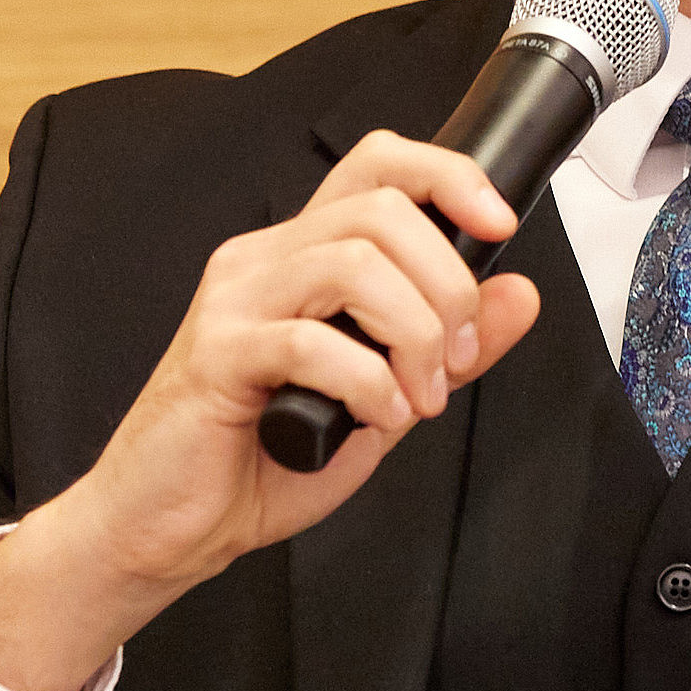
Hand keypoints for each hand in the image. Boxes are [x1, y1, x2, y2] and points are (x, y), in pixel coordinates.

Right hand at [0, 131, 545, 690]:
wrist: (171, 525)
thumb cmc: (262, 460)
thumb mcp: (387, 397)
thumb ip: (451, 346)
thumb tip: (518, 294)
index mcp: (303, 256)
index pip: (378, 166)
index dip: (448, 177)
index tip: (498, 225)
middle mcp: (265, 260)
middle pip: (382, 211)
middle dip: (447, 286)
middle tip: (452, 361)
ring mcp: (235, 300)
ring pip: (354, 263)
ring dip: (414, 336)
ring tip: (416, 398)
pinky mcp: (216, 352)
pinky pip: (312, 342)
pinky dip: (369, 384)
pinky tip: (374, 417)